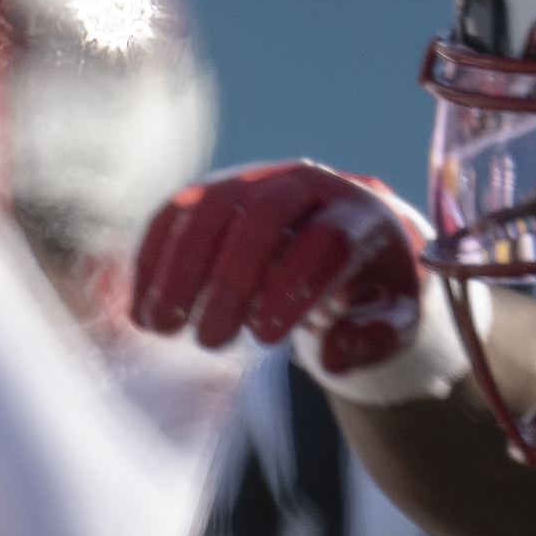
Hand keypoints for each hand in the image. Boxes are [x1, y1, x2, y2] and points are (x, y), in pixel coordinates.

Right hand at [129, 163, 466, 404]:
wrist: (352, 249)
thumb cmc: (373, 292)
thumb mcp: (393, 322)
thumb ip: (374, 339)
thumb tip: (334, 354)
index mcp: (361, 213)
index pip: (326, 239)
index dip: (293, 286)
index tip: (265, 338)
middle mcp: (307, 184)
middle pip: (262, 215)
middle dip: (231, 278)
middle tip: (209, 340)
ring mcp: (255, 181)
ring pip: (209, 207)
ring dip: (179, 267)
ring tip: (161, 327)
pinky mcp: (214, 192)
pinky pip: (176, 214)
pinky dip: (154, 259)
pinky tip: (143, 308)